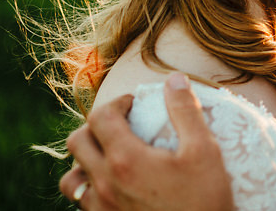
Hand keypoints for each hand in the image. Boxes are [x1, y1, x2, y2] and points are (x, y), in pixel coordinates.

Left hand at [60, 73, 232, 209]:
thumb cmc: (205, 200)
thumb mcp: (204, 150)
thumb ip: (185, 111)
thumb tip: (174, 78)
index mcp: (126, 160)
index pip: (100, 116)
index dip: (117, 102)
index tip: (135, 104)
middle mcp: (105, 184)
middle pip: (77, 141)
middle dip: (97, 125)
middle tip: (122, 125)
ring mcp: (101, 209)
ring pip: (71, 177)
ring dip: (86, 160)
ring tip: (111, 156)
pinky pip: (82, 203)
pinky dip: (90, 187)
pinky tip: (114, 186)